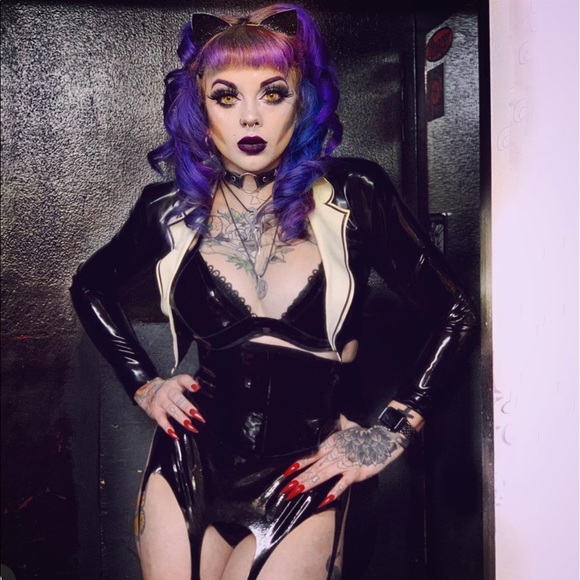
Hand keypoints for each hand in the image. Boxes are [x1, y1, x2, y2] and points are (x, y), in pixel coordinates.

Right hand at [133, 374, 204, 439]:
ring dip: (180, 418)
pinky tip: (174, 434)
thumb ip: (190, 388)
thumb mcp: (179, 385)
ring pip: (171, 409)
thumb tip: (205, 393)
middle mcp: (168, 391)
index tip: (196, 388)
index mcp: (176, 382)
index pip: (183, 380)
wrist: (150, 392)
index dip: (189, 383)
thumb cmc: (171, 390)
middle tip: (197, 414)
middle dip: (187, 406)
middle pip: (177, 397)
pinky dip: (167, 427)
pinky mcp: (156, 411)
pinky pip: (161, 420)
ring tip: (189, 425)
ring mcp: (161, 401)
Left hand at [279, 420, 406, 506]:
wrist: (382, 440)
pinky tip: (324, 499)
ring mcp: (345, 464)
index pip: (312, 454)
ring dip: (309, 484)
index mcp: (331, 444)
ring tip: (298, 491)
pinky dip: (333, 491)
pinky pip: (342, 483)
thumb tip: (336, 416)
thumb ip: (339, 424)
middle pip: (314, 467)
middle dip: (300, 478)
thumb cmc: (364, 434)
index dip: (300, 463)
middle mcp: (335, 453)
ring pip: (323, 474)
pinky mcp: (355, 473)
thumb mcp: (347, 426)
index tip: (287, 471)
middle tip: (287, 488)